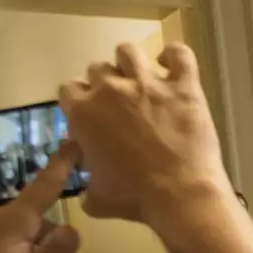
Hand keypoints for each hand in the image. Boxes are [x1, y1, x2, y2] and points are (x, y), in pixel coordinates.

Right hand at [58, 42, 229, 225]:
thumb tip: (86, 193)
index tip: (92, 114)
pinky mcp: (183, 87)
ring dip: (130, 63)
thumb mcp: (99, 199)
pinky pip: (179, 55)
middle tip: (120, 104)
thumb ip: (87, 188)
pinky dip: (174, 56)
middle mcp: (111, 90)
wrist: (181, 196)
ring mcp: (148, 84)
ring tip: (140, 79)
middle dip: (105, 84)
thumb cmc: (136, 199)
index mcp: (84, 112)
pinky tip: (171, 65)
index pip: (69, 89)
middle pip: (98, 70)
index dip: (80, 100)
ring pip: (128, 52)